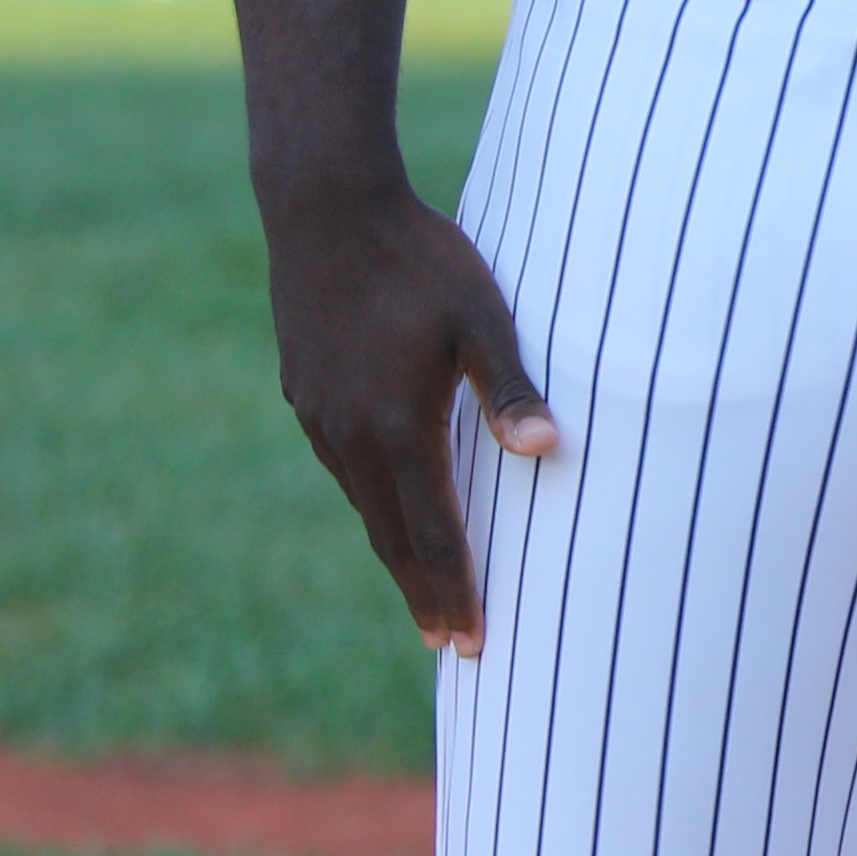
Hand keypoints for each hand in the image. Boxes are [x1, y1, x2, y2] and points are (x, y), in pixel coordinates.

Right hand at [263, 172, 557, 655]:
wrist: (325, 209)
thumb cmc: (420, 258)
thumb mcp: (481, 316)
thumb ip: (510, 388)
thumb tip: (550, 452)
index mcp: (396, 426)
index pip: (431, 532)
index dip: (454, 589)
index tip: (471, 641)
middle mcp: (349, 435)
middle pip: (390, 536)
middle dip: (424, 592)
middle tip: (450, 645)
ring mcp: (320, 417)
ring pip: (362, 504)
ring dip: (395, 551)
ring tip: (424, 590)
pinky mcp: (306, 394)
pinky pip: (344, 468)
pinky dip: (371, 504)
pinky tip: (389, 508)